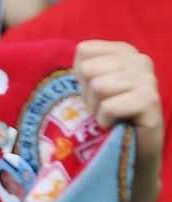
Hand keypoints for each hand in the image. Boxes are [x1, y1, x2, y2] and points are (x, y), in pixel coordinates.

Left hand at [75, 41, 163, 178]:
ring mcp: (148, 79)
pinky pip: (109, 105)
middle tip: (102, 109)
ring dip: (96, 108)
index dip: (80, 77)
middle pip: (89, 69)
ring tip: (109, 117)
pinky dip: (105, 120)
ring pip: (99, 85)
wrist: (127, 151)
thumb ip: (81, 67)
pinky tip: (115, 125)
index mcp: (125, 52)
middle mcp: (140, 60)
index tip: (95, 94)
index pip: (84, 50)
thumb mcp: (88, 87)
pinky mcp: (150, 101)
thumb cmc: (104, 117)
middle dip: (88, 94)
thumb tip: (52, 51)